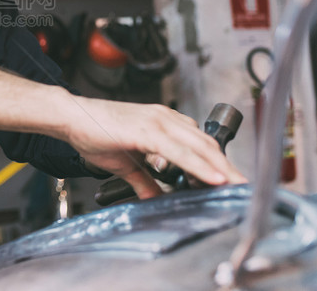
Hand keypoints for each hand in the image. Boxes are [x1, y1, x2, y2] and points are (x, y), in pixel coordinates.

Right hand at [64, 99, 245, 198]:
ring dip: (221, 169)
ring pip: (200, 147)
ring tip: (237, 187)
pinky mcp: (148, 130)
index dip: (217, 163)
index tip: (230, 182)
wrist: (72, 117)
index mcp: (163, 122)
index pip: (199, 143)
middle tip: (244, 188)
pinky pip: (181, 151)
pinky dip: (200, 166)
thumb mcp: (125, 163)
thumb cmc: (94, 133)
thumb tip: (156, 198)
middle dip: (228, 168)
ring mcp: (158, 121)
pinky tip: (214, 178)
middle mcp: (165, 118)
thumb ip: (144, 180)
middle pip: (207, 144)